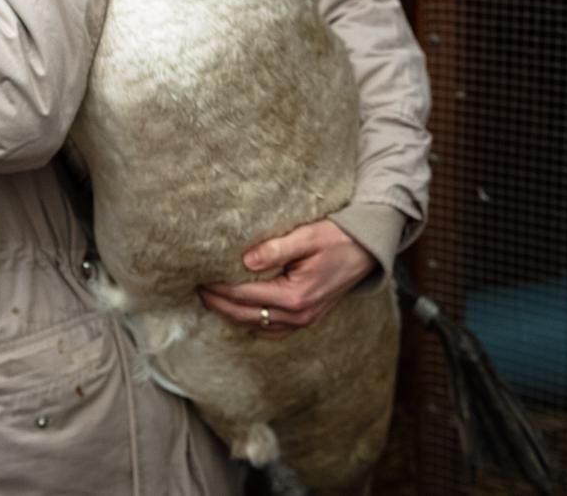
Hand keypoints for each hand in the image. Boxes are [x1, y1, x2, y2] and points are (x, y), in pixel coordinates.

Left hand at [198, 219, 377, 339]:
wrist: (369, 249)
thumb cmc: (339, 237)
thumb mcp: (308, 236)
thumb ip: (276, 248)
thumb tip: (245, 260)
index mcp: (295, 296)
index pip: (245, 295)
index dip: (219, 289)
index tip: (200, 278)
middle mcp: (298, 315)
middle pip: (246, 316)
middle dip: (219, 304)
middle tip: (197, 289)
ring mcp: (304, 320)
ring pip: (257, 326)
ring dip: (233, 315)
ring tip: (212, 299)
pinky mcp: (308, 318)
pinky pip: (272, 330)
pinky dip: (252, 322)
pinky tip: (241, 311)